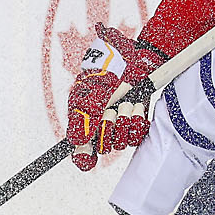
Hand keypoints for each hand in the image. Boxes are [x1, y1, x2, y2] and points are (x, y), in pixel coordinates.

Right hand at [65, 25, 165, 170]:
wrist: (134, 56)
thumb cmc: (107, 68)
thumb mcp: (90, 89)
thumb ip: (83, 116)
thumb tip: (77, 142)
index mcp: (82, 118)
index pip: (80, 150)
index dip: (83, 157)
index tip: (87, 158)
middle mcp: (100, 124)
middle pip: (103, 148)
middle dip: (107, 129)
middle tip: (110, 110)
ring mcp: (119, 124)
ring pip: (121, 143)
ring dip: (124, 122)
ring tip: (125, 103)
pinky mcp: (136, 121)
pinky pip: (137, 135)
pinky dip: (137, 121)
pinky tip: (136, 106)